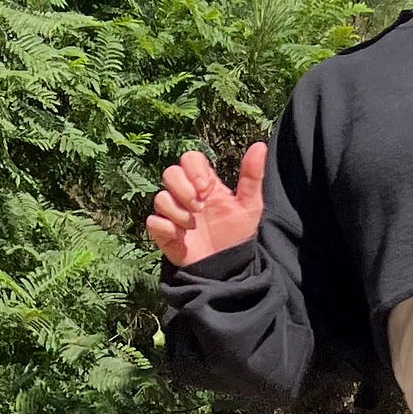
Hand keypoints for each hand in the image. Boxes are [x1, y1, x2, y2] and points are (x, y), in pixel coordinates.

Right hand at [146, 143, 266, 266]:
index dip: (193, 169)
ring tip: (192, 226)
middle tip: (199, 208)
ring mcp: (173, 213)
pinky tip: (181, 237)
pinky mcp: (163, 232)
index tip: (206, 188)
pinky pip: (152, 221)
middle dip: (183, 189)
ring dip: (177, 211)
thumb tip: (260, 145)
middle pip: (169, 173)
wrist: (226, 268)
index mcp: (205, 184)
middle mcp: (186, 195)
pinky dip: (165, 227)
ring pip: (160, 197)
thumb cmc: (236, 235)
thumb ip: (252, 176)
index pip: (189, 159)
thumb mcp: (250, 205)